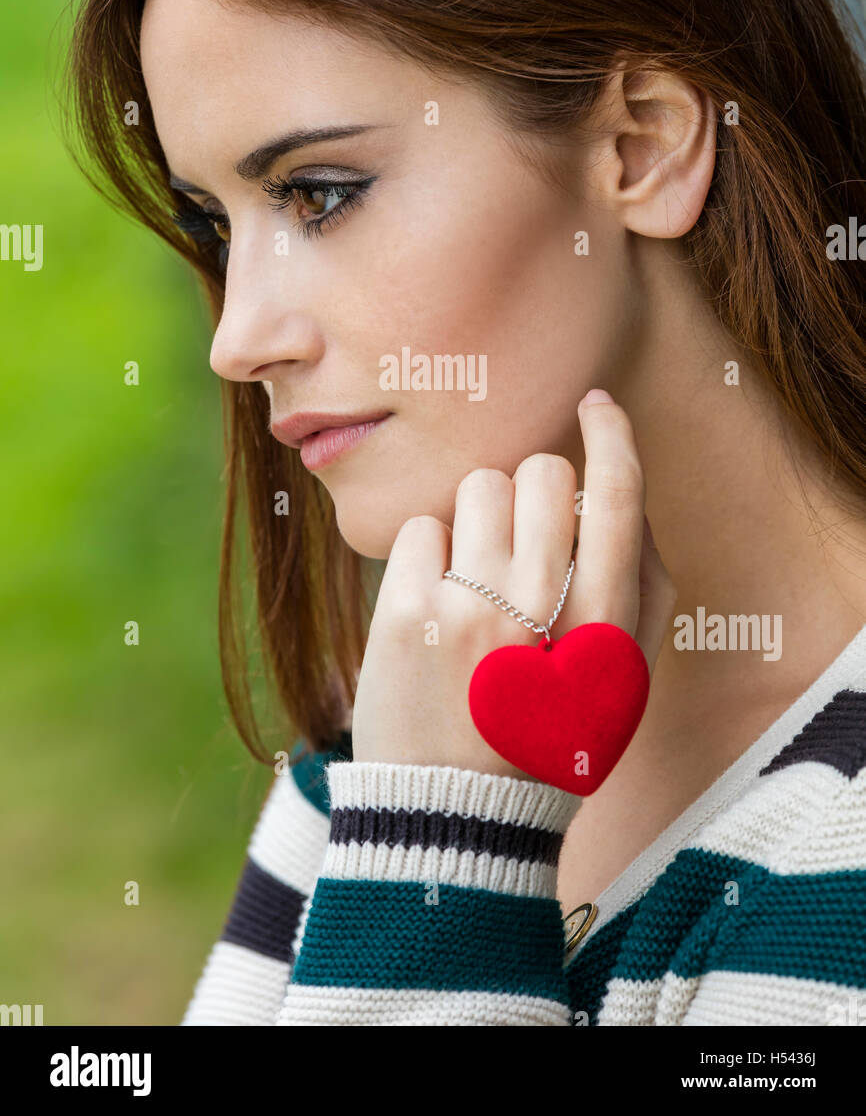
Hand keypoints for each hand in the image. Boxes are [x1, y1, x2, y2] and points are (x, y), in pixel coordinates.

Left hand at [351, 391, 676, 776]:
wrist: (453, 819)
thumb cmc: (546, 742)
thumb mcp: (621, 685)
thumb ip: (642, 591)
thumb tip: (621, 500)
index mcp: (604, 628)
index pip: (619, 501)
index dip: (612, 437)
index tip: (596, 405)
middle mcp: (540, 610)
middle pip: (542, 474)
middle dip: (534, 489)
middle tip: (520, 540)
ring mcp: (468, 608)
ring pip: (477, 489)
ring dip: (479, 520)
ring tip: (474, 582)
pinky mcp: (404, 614)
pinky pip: (419, 528)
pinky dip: (428, 556)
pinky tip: (434, 606)